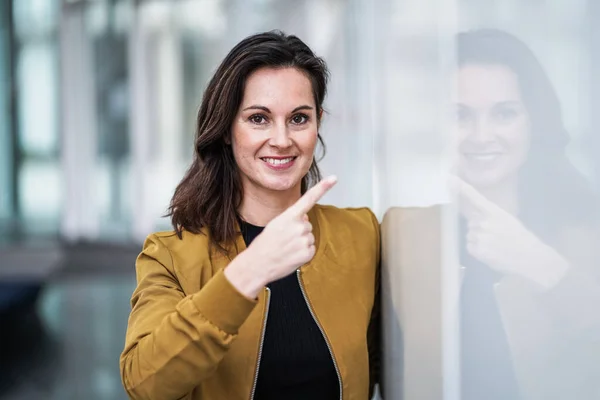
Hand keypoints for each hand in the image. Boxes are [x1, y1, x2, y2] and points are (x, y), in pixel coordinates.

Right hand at [225, 175, 336, 298]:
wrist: (258, 264)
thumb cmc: (265, 244)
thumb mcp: (276, 224)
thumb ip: (292, 218)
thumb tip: (306, 219)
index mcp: (289, 216)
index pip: (308, 198)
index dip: (323, 187)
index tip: (334, 178)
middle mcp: (299, 226)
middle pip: (307, 224)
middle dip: (298, 231)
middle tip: (284, 239)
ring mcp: (305, 240)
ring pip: (309, 237)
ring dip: (300, 242)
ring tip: (286, 248)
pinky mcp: (308, 253)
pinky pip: (310, 249)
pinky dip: (302, 253)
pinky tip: (291, 255)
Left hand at [453, 176, 568, 288]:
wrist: (529, 256)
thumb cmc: (520, 237)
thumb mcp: (508, 220)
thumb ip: (491, 216)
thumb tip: (477, 217)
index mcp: (494, 212)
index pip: (475, 198)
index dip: (462, 188)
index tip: (449, 179)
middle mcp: (484, 222)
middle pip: (472, 222)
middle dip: (479, 227)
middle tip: (494, 235)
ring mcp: (480, 237)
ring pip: (470, 235)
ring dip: (478, 239)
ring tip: (494, 245)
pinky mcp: (477, 250)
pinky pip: (470, 246)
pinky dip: (477, 250)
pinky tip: (490, 251)